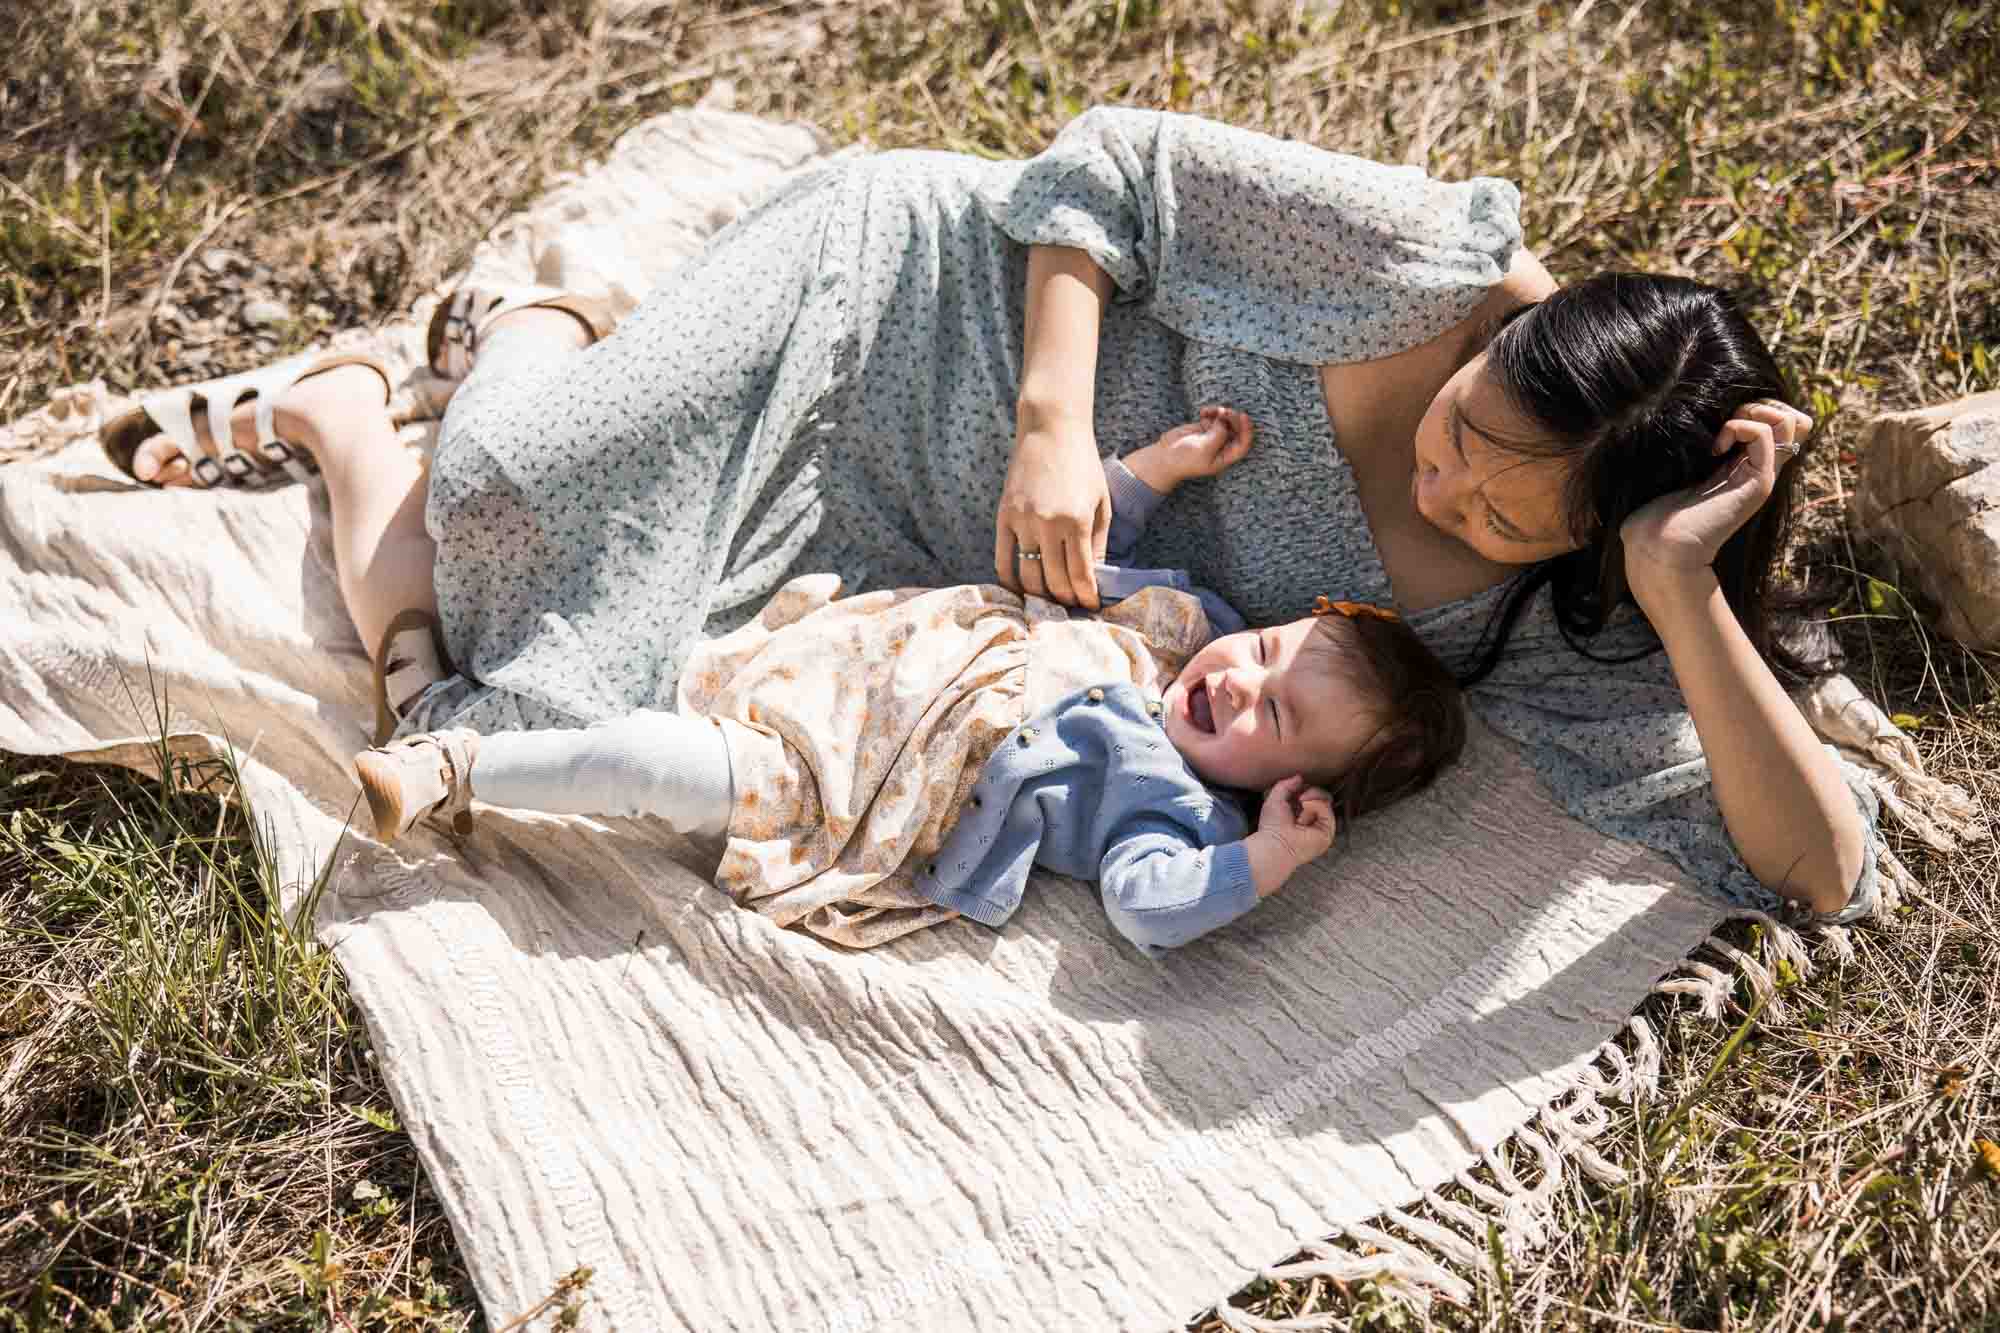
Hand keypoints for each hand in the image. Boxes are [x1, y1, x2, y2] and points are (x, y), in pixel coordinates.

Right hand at [996, 415, 1111, 608]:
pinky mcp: (1004, 516)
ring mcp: (1022, 521)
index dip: (1086, 597)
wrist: (1050, 428)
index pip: (1081, 575)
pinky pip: (1002, 559)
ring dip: (1041, 595)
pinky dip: (1010, 581)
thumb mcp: (1101, 502)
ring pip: (1028, 576)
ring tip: (1051, 599)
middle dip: (1066, 600)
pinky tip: (1021, 589)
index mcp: (1077, 520)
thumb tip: (1094, 578)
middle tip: (1073, 605)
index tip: (1091, 606)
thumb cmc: (1082, 464)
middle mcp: (1048, 524)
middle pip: (1054, 581)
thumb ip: (1099, 542)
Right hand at [1123, 406, 1254, 493]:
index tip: (1244, 416)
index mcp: (1225, 457)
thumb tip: (1224, 421)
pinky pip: (1213, 417)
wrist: (1164, 457)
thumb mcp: (1204, 449)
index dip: (1247, 430)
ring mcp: (1213, 437)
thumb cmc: (1184, 459)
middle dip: (1232, 418)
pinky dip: (1210, 412)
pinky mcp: (1203, 428)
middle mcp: (1221, 447)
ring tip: (1211, 410)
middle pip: (1236, 430)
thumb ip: (1219, 435)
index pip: (1243, 444)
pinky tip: (1202, 411)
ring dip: (1221, 413)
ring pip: (1225, 421)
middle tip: (1224, 411)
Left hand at [1256, 774, 1336, 867]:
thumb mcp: (1275, 799)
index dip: (1305, 789)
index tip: (1295, 791)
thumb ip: (1285, 785)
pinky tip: (1305, 811)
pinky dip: (1315, 806)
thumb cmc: (1272, 825)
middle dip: (1311, 792)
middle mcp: (1313, 820)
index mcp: (1301, 813)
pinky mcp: (1327, 832)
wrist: (1276, 843)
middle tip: (1299, 798)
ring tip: (1301, 805)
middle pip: (1322, 796)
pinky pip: (1327, 809)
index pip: (1311, 794)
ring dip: (1311, 799)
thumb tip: (1299, 777)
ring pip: (1326, 800)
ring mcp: (1321, 826)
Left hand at [1620, 400, 1811, 602]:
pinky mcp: (1756, 484)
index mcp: (1745, 464)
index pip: (1783, 422)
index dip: (1759, 407)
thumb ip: (1698, 449)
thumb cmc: (1660, 513)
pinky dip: (1739, 427)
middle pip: (1796, 419)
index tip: (1720, 421)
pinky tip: (1715, 448)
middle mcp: (1761, 469)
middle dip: (1760, 404)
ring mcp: (1762, 477)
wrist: (1659, 548)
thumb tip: (1698, 416)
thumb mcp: (1682, 470)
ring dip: (1753, 412)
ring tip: (1723, 432)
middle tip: (1725, 423)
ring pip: (1791, 422)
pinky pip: (1765, 435)